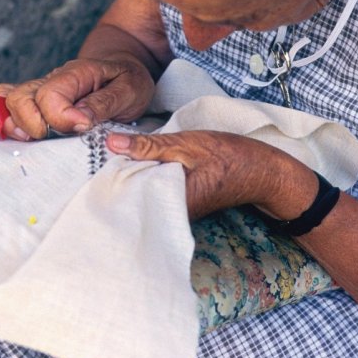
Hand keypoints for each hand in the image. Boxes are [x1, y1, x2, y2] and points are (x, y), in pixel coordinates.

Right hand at [0, 54, 154, 139]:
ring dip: (10, 123)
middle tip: (50, 138)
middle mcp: (52, 79)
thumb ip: (104, 103)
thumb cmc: (128, 80)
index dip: (60, 118)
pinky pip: (5, 102)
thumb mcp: (129, 90)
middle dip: (31, 125)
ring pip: (8, 99)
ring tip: (24, 140)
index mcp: (76, 74)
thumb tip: (79, 119)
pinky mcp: (36, 100)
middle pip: (21, 98)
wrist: (124, 69)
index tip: (82, 128)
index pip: (51, 96)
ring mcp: (41, 89)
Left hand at [105, 130, 316, 220]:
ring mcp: (177, 212)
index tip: (93, 167)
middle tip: (101, 161)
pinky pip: (155, 196)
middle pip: (134, 199)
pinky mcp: (181, 206)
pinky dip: (147, 182)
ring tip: (117, 162)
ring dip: (133, 180)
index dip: (111, 181)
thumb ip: (149, 145)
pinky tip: (139, 168)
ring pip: (144, 197)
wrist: (263, 172)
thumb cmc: (229, 157)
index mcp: (172, 202)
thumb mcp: (187, 144)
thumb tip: (111, 142)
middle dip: (119, 182)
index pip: (129, 196)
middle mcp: (172, 214)